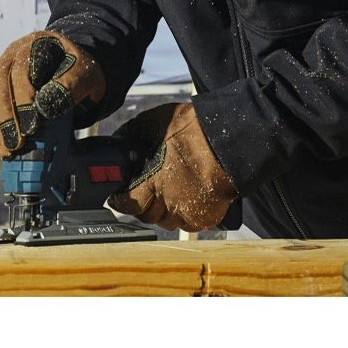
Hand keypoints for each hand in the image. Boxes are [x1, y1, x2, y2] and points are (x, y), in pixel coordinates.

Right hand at [0, 30, 106, 157]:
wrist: (75, 70)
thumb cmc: (80, 72)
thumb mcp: (85, 75)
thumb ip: (69, 85)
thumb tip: (45, 108)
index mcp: (36, 45)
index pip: (23, 70)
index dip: (24, 97)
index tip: (32, 125)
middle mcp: (15, 55)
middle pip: (3, 85)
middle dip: (8, 117)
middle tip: (18, 143)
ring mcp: (4, 71)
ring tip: (8, 151)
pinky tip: (0, 149)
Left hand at [108, 103, 236, 231]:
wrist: (228, 141)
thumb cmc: (194, 129)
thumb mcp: (154, 122)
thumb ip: (135, 134)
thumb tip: (122, 140)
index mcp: (150, 180)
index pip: (126, 204)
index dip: (121, 201)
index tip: (119, 197)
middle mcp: (166, 200)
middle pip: (146, 216)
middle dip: (144, 205)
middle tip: (147, 193)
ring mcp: (186, 211)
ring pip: (166, 222)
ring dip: (165, 212)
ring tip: (170, 195)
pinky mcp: (204, 217)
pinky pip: (188, 224)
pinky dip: (186, 215)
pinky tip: (188, 200)